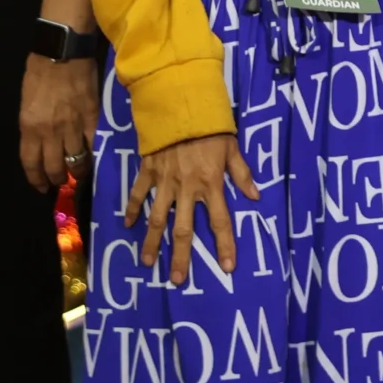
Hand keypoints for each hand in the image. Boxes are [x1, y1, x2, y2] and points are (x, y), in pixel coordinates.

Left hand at [19, 55, 100, 191]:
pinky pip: (94, 144)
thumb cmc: (39, 73)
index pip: (31, 163)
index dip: (37, 179)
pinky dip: (94, 155)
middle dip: (57, 179)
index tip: (41, 187)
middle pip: (55, 167)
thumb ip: (33, 126)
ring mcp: (73, 126)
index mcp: (29, 128)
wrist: (62, 51)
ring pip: (76, 161)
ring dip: (77, 172)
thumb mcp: (27, 104)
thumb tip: (41, 143)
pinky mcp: (93, 118)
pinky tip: (94, 158)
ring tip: (78, 173)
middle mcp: (50, 133)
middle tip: (60, 182)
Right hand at [124, 133, 259, 285]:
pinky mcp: (148, 171)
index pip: (220, 221)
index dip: (225, 245)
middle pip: (184, 229)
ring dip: (152, 242)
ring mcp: (165, 182)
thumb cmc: (211, 126)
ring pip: (157, 218)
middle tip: (177, 279)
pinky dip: (132, 209)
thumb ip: (242, 173)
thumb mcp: (232, 147)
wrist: (181, 104)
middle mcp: (187, 188)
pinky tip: (128, 225)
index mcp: (211, 184)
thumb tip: (254, 197)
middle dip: (181, 256)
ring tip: (147, 263)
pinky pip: (138, 194)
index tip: (227, 267)